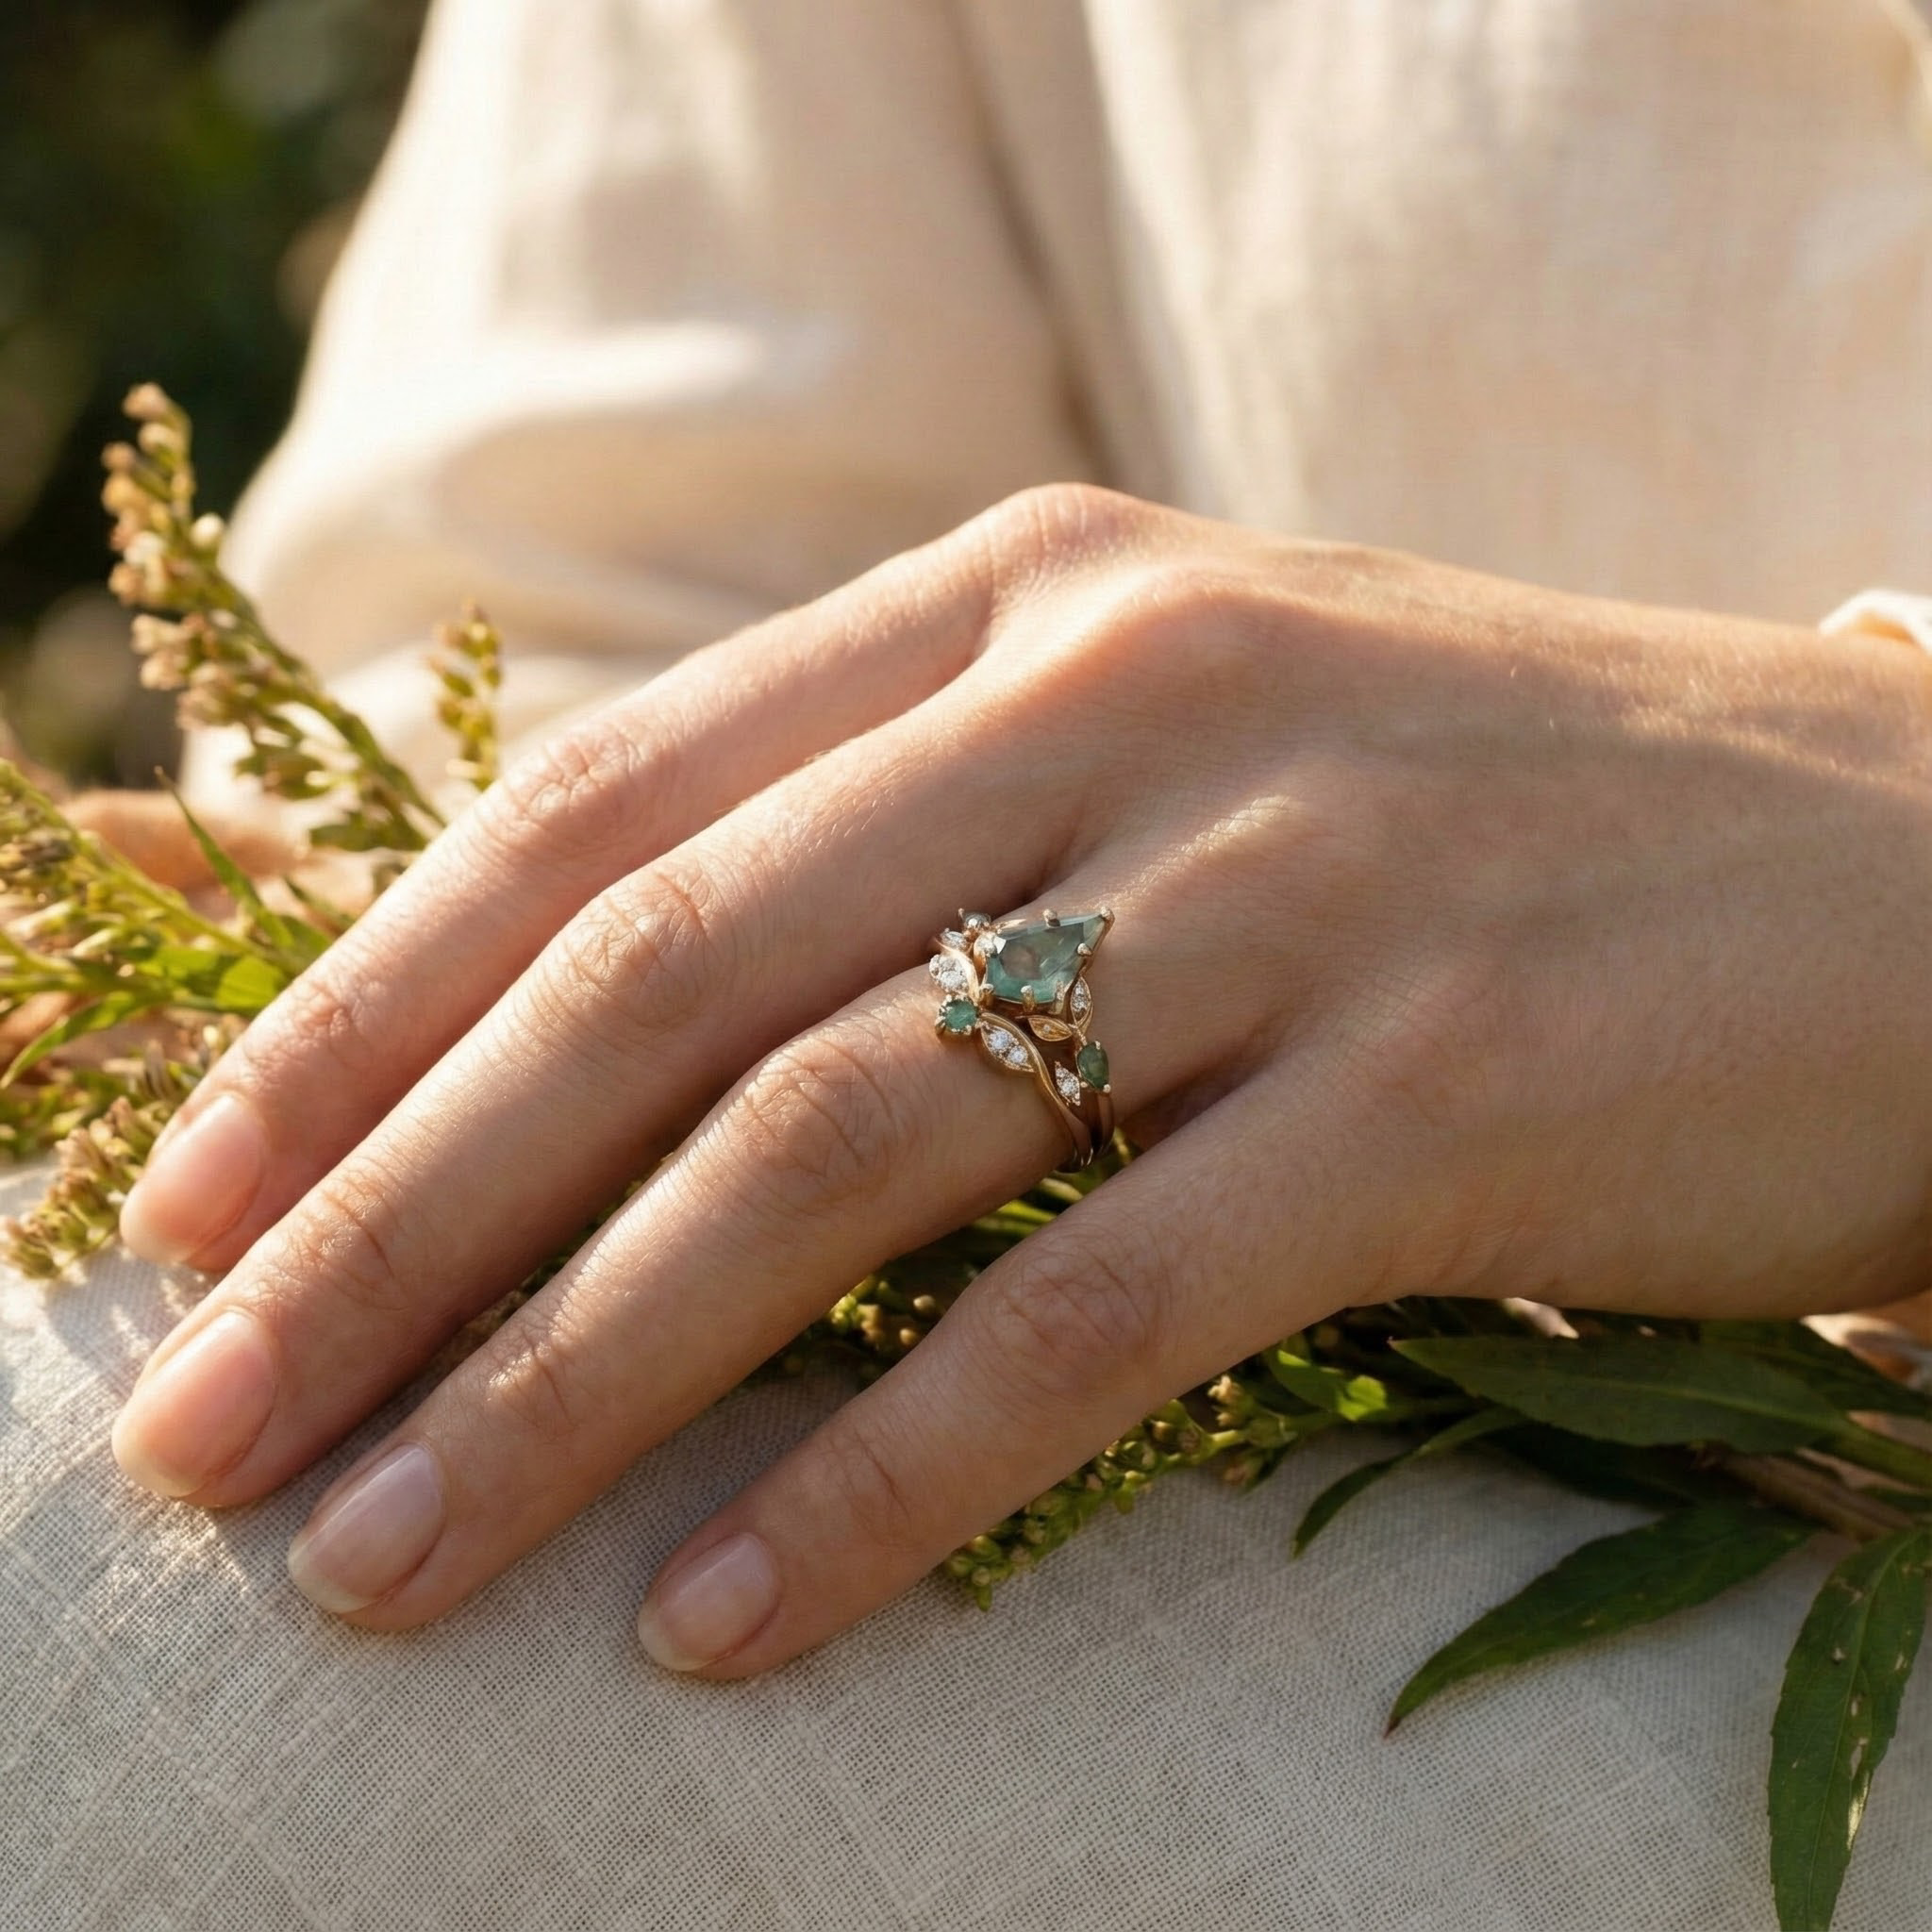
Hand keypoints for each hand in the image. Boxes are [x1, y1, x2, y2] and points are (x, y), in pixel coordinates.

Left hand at [107, 487, 1931, 1673]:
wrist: (1884, 859)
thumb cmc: (1479, 815)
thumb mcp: (1168, 742)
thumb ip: (906, 833)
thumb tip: (594, 1057)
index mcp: (1020, 598)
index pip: (599, 812)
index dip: (362, 1020)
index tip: (195, 1215)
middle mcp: (1126, 697)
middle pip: (663, 983)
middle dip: (396, 1226)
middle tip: (209, 1436)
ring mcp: (1286, 883)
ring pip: (834, 1147)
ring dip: (575, 1379)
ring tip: (389, 1569)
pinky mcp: (1433, 1085)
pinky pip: (1091, 1310)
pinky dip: (888, 1474)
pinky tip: (729, 1622)